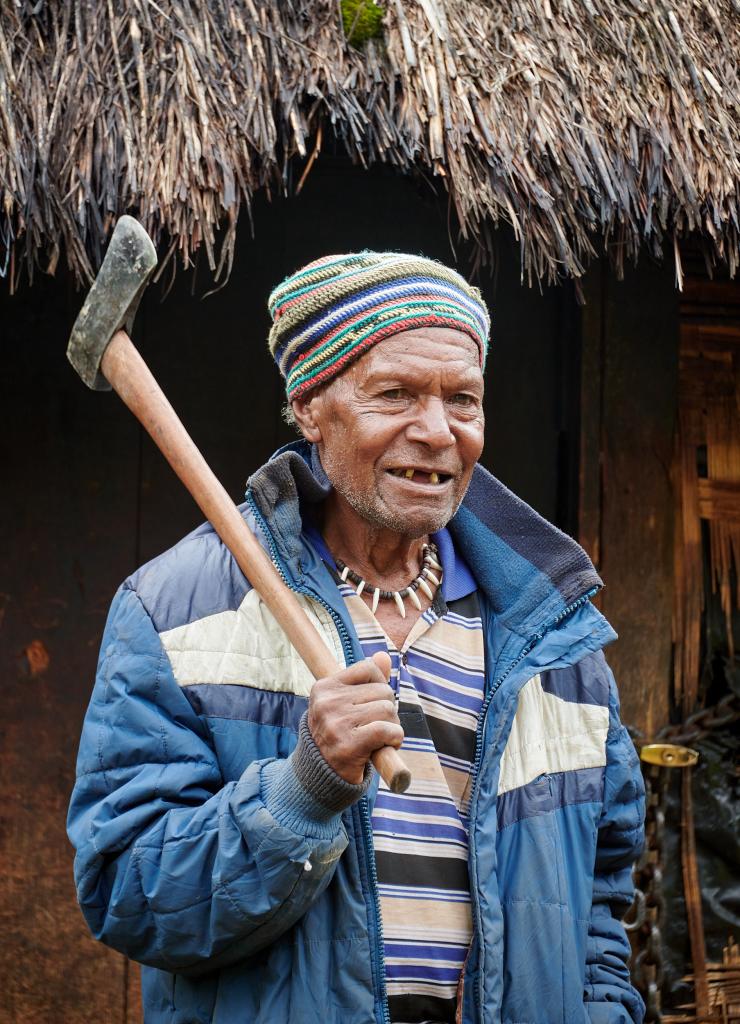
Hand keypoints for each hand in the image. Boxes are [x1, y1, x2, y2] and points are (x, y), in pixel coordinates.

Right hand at [307, 651, 402, 784]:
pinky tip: (387, 746)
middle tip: (376, 726)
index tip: (372, 704)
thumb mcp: (346, 703)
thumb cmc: (339, 734)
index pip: (368, 668)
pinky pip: (388, 730)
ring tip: (379, 738)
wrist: (322, 776)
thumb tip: (383, 656)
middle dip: (388, 709)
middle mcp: (327, 703)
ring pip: (388, 709)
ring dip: (393, 725)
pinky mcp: (349, 745)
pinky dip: (395, 738)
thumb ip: (366, 679)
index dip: (379, 686)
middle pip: (383, 691)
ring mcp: (336, 724)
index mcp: (324, 687)